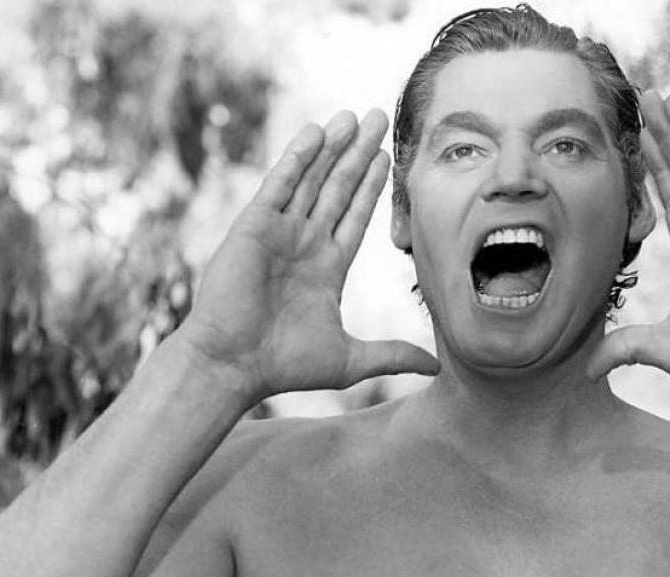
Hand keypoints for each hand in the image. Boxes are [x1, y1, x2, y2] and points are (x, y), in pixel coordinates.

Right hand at [174, 109, 437, 400]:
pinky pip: (280, 184)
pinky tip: (315, 131)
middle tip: (378, 116)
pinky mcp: (254, 226)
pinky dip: (297, 157)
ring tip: (353, 115)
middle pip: (338, 187)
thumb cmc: (283, 367)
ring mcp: (279, 232)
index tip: (388, 156)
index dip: (372, 186)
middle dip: (358, 153)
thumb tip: (436, 367)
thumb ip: (392, 356)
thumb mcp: (351, 360)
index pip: (356, 215)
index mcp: (327, 268)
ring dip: (332, 146)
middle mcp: (304, 243)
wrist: (232, 366)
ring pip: (311, 179)